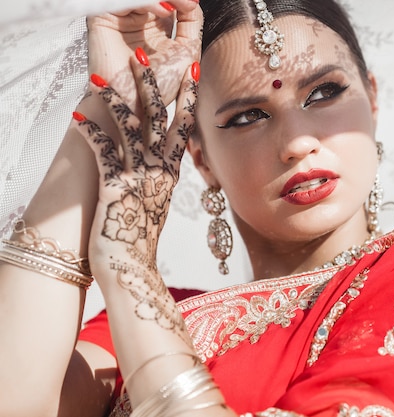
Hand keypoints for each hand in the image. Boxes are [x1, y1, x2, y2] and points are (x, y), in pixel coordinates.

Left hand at [74, 56, 198, 277]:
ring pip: (130, 130)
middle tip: (143, 55)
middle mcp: (159, 171)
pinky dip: (92, 132)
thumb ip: (160, 178)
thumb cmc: (141, 238)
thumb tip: (161, 160)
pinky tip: (79, 115)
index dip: (186, 95)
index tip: (190, 69)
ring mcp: (139, 178)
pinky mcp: (116, 188)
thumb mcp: (157, 203)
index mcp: (170, 173)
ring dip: (116, 100)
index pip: (183, 126)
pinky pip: (104, 153)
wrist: (133, 269)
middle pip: (159, 118)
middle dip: (151, 83)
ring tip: (102, 77)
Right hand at [87, 0, 201, 111]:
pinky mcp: (102, 19)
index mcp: (154, 27)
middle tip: (187, 3)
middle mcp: (136, 20)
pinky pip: (122, 1)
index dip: (180, 1)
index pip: (167, 2)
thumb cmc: (158, 89)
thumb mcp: (186, 52)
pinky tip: (163, 10)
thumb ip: (191, 24)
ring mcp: (119, 18)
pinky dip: (146, 2)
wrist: (134, 108)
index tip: (193, 3)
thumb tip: (193, 0)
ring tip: (174, 7)